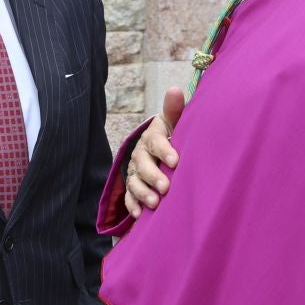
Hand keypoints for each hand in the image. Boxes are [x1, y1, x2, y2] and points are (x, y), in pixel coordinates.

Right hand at [122, 88, 183, 215]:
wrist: (160, 149)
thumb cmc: (172, 136)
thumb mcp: (173, 123)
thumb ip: (174, 110)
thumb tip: (174, 90)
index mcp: (152, 137)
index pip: (156, 142)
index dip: (164, 151)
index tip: (175, 161)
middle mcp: (140, 154)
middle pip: (143, 164)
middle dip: (153, 176)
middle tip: (166, 187)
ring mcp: (135, 171)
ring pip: (134, 182)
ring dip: (143, 193)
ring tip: (154, 203)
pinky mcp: (133, 186)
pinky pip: (129, 197)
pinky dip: (133, 206)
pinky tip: (140, 215)